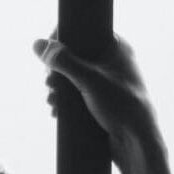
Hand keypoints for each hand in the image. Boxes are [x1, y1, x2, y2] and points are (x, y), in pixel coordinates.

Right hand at [33, 32, 161, 163]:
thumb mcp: (88, 80)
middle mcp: (111, 61)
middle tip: (50, 84)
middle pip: (74, 56)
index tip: (48, 55)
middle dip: (56, 71)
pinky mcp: (101, 101)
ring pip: (73, 77)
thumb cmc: (121, 105)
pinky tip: (57, 111)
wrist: (137, 142)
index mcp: (116, 46)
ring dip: (58, 89)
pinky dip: (65, 101)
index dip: (62, 40)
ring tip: (53, 102)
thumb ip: (63, 61)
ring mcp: (106, 82)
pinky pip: (77, 95)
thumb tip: (37, 44)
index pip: (83, 31)